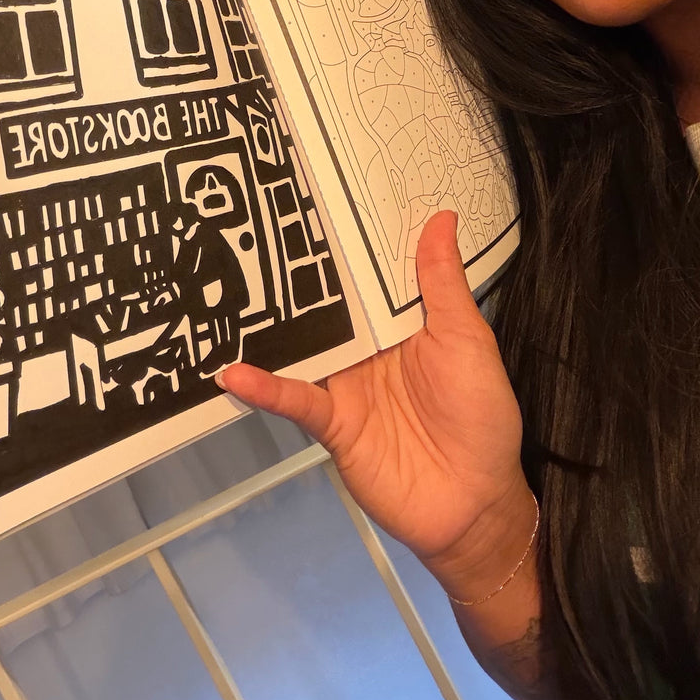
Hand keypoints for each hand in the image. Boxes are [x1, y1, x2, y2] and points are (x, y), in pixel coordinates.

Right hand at [216, 209, 529, 572]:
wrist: (474, 505)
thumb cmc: (480, 415)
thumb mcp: (468, 341)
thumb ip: (444, 285)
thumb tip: (440, 218)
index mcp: (402, 324)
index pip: (368, 276)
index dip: (347, 241)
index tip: (316, 195)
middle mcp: (368, 349)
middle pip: (326, 306)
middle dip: (294, 273)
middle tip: (246, 226)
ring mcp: (346, 385)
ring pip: (303, 346)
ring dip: (267, 326)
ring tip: (220, 287)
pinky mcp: (332, 423)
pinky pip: (296, 400)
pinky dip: (265, 388)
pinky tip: (233, 374)